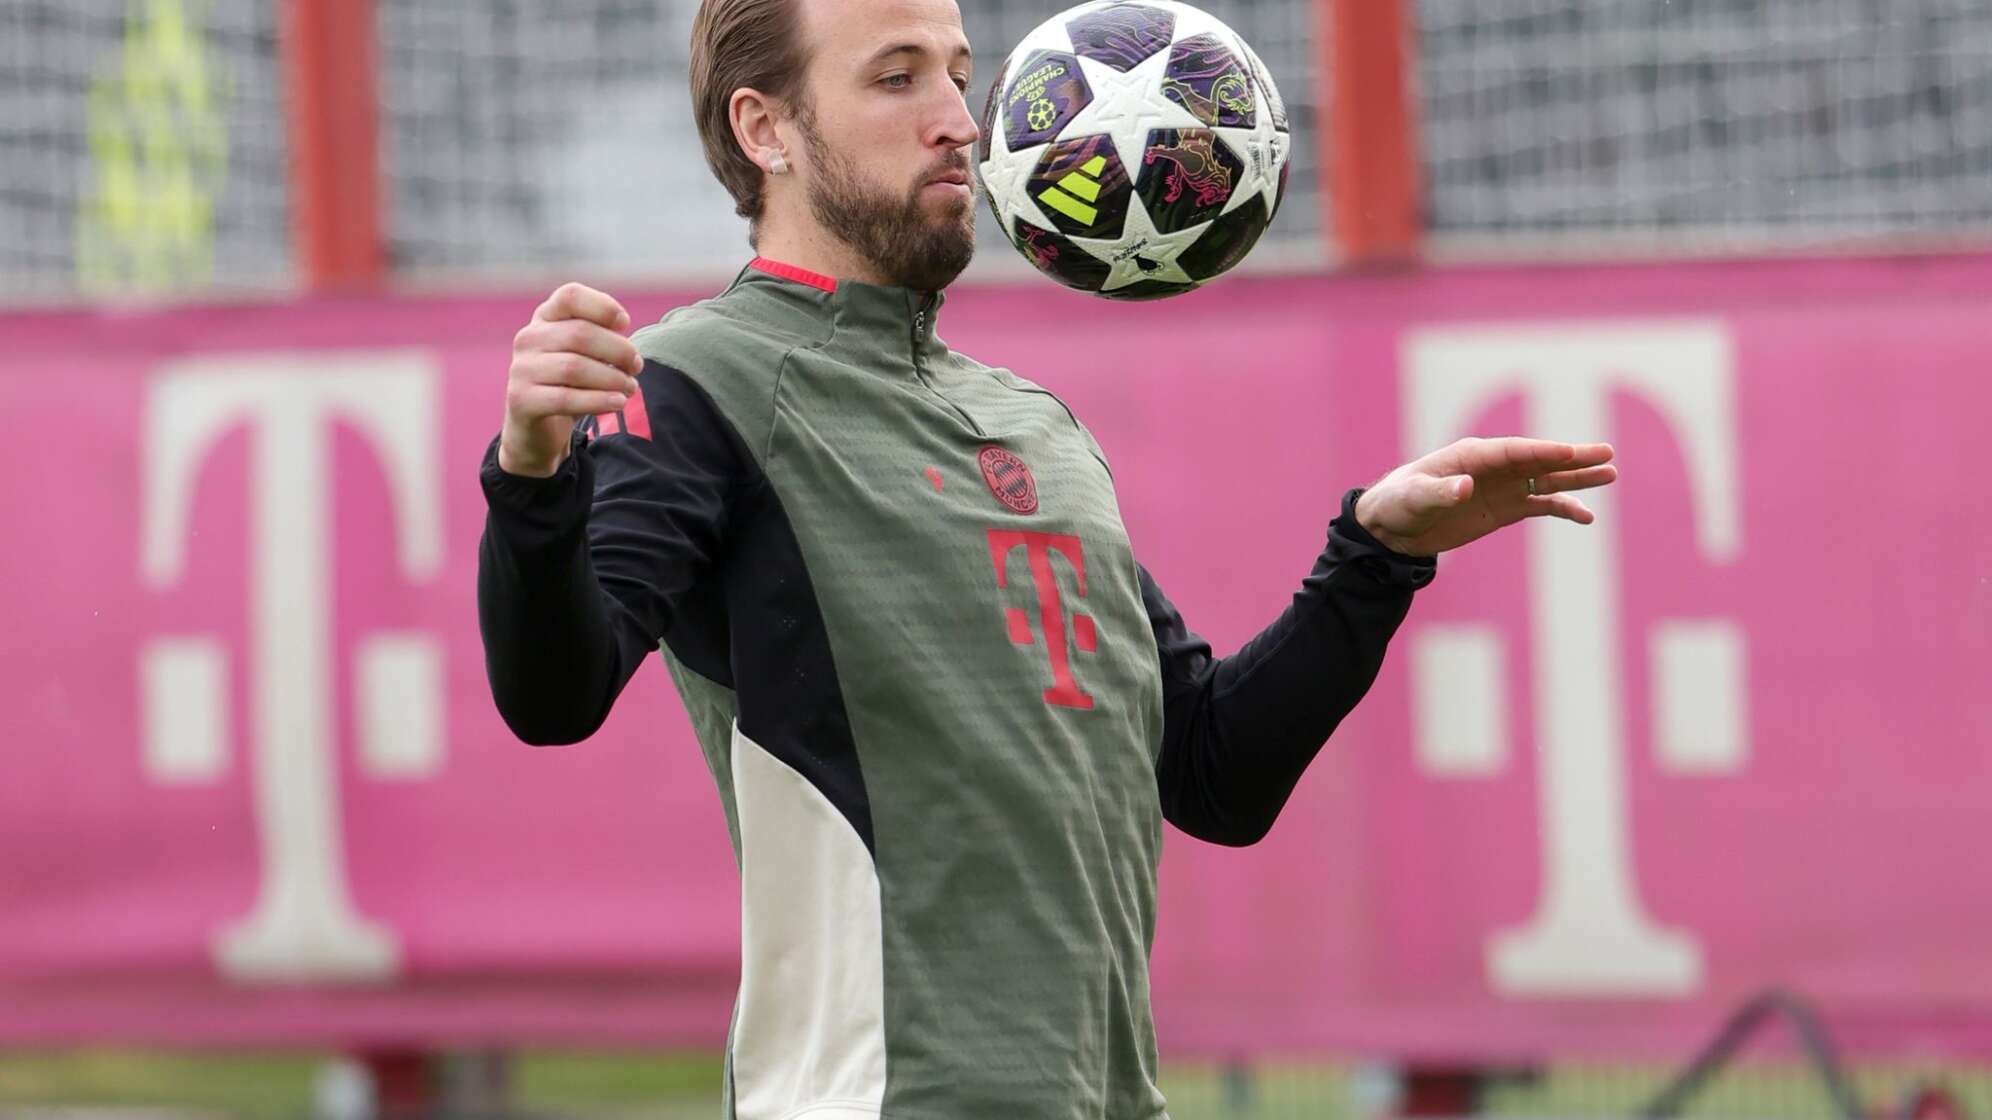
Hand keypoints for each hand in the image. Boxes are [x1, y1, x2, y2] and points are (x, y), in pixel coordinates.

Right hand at [499, 283, 644, 477]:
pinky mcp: (521, 400)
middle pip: (580, 334)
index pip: (571, 296)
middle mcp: (528, 338)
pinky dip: (598, 400)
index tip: (625, 324)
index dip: (603, 306)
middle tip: (636, 367)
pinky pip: (565, 398)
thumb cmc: (569, 383)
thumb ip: (602, 340)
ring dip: (612, 378)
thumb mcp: (584, 354)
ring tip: (631, 388)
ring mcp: (521, 369)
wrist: (538, 427)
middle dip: (618, 350)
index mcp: (545, 318)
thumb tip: (629, 352)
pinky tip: (618, 402)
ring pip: (574, 368)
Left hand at [1353, 438, 1617, 556]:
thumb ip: (1440, 492)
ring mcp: (1503, 487)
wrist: (1394, 527)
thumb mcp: (1415, 498)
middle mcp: (1494, 467)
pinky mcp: (1505, 509)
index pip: (1514, 451)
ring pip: (1547, 479)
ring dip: (1577, 478)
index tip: (1569, 452)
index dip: (1541, 451)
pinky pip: (1541, 505)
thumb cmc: (1399, 502)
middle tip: (1607, 454)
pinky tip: (1586, 516)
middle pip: (1539, 459)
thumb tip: (1465, 486)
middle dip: (1572, 457)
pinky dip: (1563, 508)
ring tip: (1610, 474)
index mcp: (1471, 454)